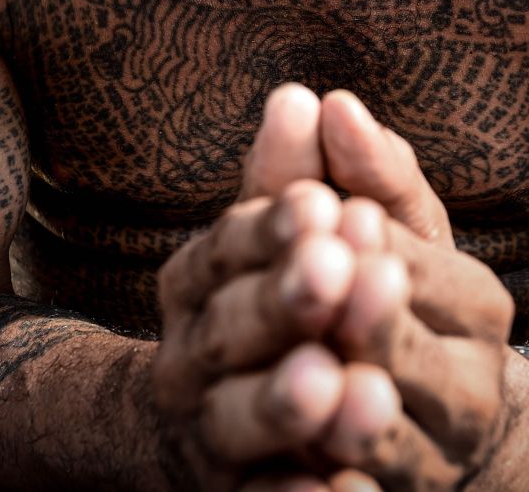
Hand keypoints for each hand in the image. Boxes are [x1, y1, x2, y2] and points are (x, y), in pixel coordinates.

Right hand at [154, 85, 361, 487]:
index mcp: (198, 282)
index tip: (324, 205)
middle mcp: (188, 356)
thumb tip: (304, 95)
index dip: (272, 228)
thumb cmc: (287, 305)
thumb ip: (308, 175)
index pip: (225, 247)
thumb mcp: (304, 237)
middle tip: (337, 274)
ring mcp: (206, 432)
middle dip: (283, 302)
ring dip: (285, 403)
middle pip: (227, 330)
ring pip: (235, 420)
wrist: (225, 424)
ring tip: (340, 383)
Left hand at [254, 92, 528, 491]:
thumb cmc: (403, 306)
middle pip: (421, 359)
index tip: (343, 215)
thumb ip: (359, 174)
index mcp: (474, 309)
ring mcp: (435, 465)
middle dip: (375, 323)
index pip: (429, 273)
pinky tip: (309, 486)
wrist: (452, 430)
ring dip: (363, 421)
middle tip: (335, 282)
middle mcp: (468, 389)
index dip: (382, 248)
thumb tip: (325, 98)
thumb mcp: (391, 238)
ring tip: (327, 388)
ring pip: (401, 448)